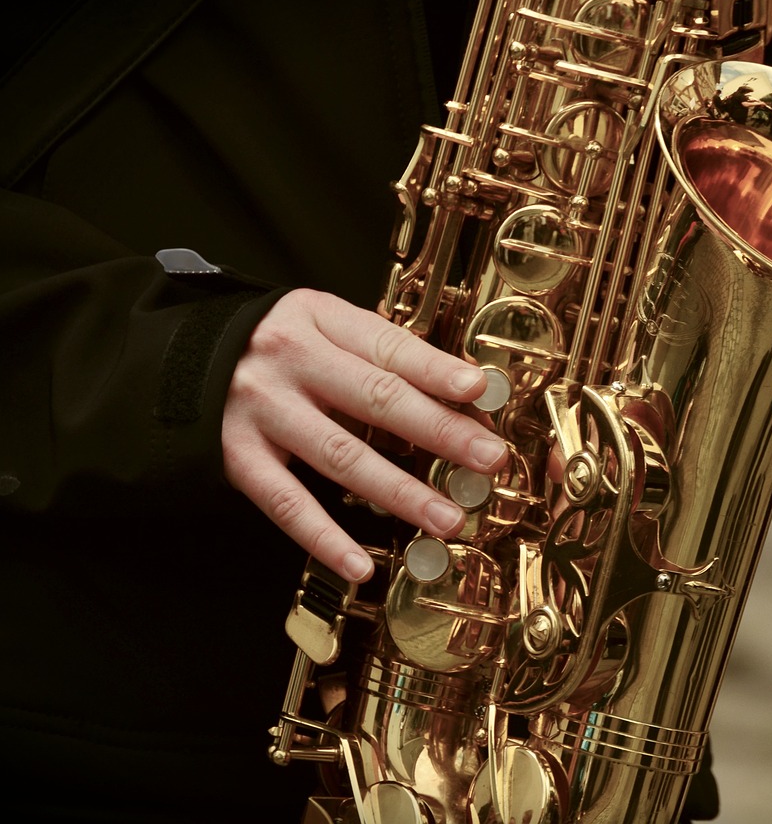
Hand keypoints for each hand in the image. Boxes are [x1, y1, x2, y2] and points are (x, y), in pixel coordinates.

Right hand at [222, 289, 507, 581]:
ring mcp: (262, 412)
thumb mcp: (321, 327)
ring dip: (401, 492)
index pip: (388, 346)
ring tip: (446, 518)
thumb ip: (381, 356)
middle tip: (487, 458)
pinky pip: (287, 504)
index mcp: (318, 320)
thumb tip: (462, 399)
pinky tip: (362, 564)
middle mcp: (290, 362)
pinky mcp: (237, 458)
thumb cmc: (270, 346)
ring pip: (342, 457)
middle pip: (376, 399)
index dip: (436, 369)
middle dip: (439, 432)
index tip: (479, 390)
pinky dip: (326, 538)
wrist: (169, 358)